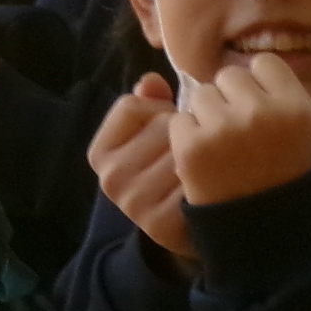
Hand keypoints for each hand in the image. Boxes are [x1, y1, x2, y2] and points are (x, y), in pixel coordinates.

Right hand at [88, 73, 193, 258]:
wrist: (189, 230)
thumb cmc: (169, 171)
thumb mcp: (151, 135)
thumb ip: (149, 102)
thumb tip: (151, 81)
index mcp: (100, 153)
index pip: (132, 105)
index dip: (159, 111)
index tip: (168, 129)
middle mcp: (110, 179)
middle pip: (163, 124)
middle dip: (183, 131)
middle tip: (190, 153)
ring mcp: (134, 203)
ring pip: (183, 147)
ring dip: (202, 152)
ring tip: (202, 169)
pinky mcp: (163, 223)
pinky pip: (197, 176)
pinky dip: (211, 178)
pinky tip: (209, 189)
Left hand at [171, 52, 310, 206]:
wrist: (264, 231)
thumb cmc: (290, 177)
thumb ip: (292, 95)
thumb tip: (257, 67)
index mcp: (295, 108)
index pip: (264, 63)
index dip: (258, 85)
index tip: (258, 107)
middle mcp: (260, 113)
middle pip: (229, 76)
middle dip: (230, 99)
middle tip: (237, 132)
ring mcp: (223, 130)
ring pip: (201, 95)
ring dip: (207, 116)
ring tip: (221, 147)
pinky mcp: (191, 148)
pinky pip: (179, 120)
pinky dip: (187, 137)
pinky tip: (205, 159)